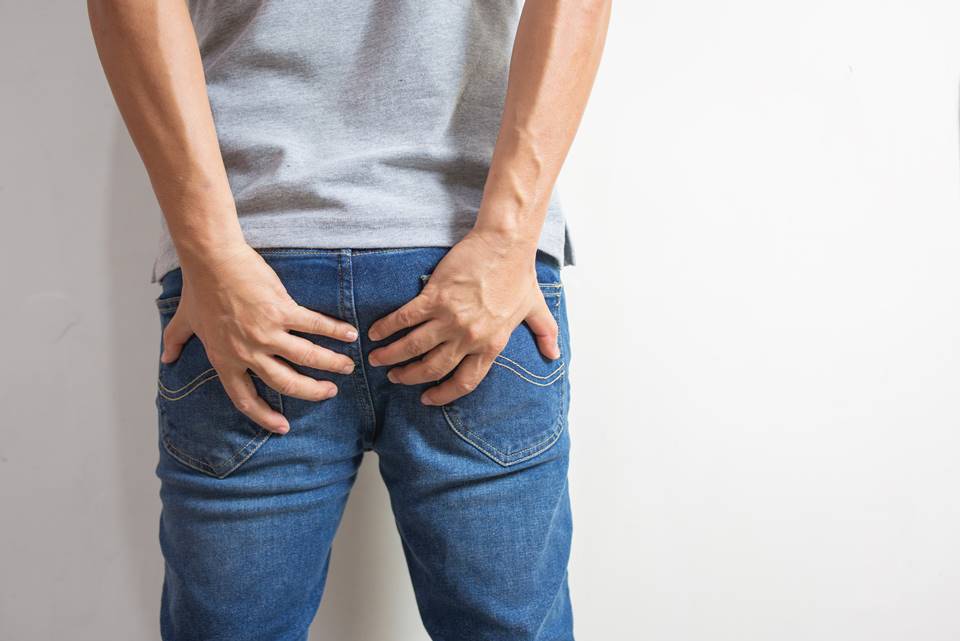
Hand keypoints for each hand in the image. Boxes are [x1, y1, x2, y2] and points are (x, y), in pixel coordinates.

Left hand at [160, 243, 358, 432]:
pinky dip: (334, 331)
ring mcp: (267, 333)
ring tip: (347, 366)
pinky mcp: (282, 311)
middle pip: (286, 383)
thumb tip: (166, 357)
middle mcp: (248, 352)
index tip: (282, 426)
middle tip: (329, 391)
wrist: (212, 260)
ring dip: (331, 364)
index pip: (245, 398)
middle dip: (312, 391)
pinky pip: (314, 326)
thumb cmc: (198, 288)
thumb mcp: (184, 320)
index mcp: (225, 359)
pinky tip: (349, 335)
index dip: (264, 416)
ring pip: (307, 358)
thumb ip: (176, 341)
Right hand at [367, 230, 559, 405]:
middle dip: (410, 376)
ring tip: (377, 359)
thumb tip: (554, 354)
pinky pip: (405, 319)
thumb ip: (544, 333)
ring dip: (392, 356)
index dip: (444, 393)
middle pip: (433, 368)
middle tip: (396, 377)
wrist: (506, 243)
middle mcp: (469, 337)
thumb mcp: (535, 308)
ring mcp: (450, 318)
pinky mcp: (435, 297)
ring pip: (413, 347)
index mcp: (491, 345)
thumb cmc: (519, 273)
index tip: (428, 398)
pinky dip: (387, 328)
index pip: (465, 381)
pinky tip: (375, 333)